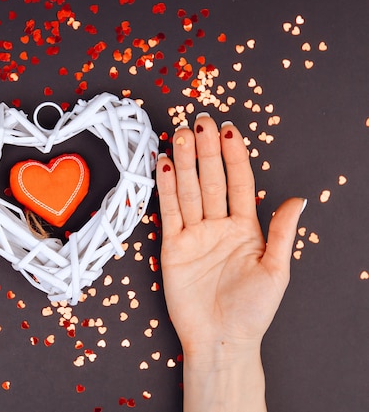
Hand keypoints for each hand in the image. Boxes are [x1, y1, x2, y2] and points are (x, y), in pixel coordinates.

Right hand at [156, 114, 304, 410]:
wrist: (220, 339)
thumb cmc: (252, 311)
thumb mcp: (276, 271)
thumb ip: (282, 233)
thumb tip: (297, 199)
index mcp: (246, 228)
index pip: (240, 183)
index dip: (235, 156)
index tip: (228, 130)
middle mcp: (219, 225)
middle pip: (211, 180)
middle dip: (205, 150)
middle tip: (198, 121)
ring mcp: (194, 234)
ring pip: (189, 190)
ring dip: (183, 163)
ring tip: (177, 135)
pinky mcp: (172, 246)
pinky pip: (168, 212)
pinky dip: (165, 189)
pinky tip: (163, 166)